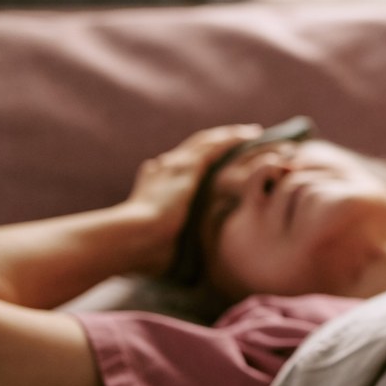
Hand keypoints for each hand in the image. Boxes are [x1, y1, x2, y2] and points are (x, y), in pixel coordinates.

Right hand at [123, 124, 261, 275]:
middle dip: (219, 141)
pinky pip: (215, 146)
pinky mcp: (187, 167)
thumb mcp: (160, 242)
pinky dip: (233, 139)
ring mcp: (175, 166)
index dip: (200, 159)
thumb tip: (179, 253)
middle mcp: (166, 169)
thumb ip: (171, 239)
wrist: (132, 239)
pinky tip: (251, 134)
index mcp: (156, 183)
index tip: (215, 156)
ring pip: (208, 142)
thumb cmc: (144, 251)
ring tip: (253, 132)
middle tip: (244, 137)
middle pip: (197, 148)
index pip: (181, 166)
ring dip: (231, 135)